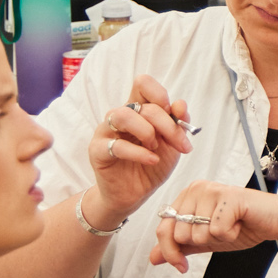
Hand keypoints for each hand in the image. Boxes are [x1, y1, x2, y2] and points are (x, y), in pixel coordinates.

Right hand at [87, 75, 193, 222]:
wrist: (136, 193)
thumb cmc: (152, 164)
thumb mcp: (172, 144)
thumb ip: (178, 124)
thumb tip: (180, 104)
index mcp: (138, 109)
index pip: (142, 84)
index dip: (159, 94)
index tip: (175, 114)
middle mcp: (120, 116)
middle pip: (141, 104)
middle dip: (167, 125)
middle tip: (179, 144)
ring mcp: (105, 131)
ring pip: (122, 115)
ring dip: (146, 131)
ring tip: (155, 147)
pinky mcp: (97, 151)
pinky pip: (116, 145)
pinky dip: (139, 153)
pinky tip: (152, 160)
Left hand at [148, 182, 277, 274]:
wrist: (275, 222)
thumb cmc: (244, 226)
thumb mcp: (205, 240)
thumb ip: (180, 247)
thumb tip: (153, 258)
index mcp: (187, 195)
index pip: (163, 228)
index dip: (170, 252)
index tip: (181, 265)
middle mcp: (197, 188)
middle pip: (178, 233)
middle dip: (201, 243)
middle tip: (221, 231)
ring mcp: (212, 190)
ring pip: (197, 233)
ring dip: (218, 238)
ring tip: (232, 225)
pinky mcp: (229, 197)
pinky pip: (217, 230)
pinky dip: (230, 234)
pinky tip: (240, 223)